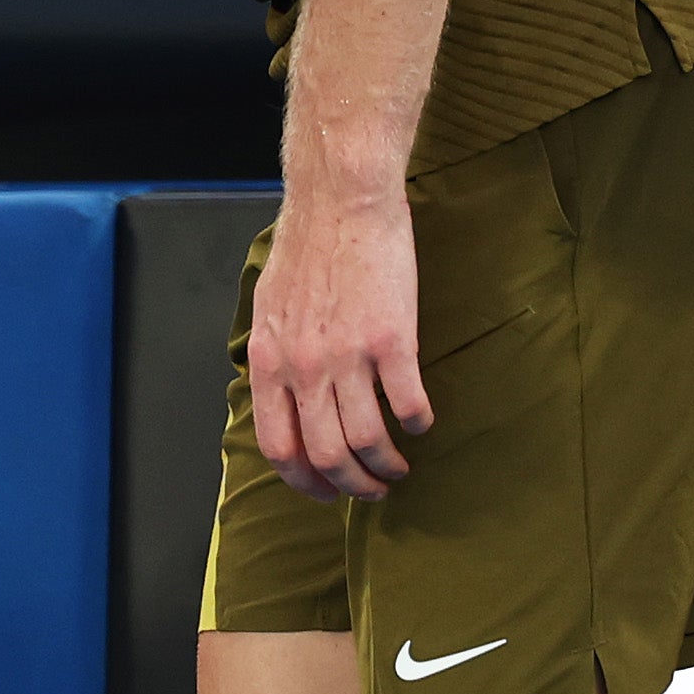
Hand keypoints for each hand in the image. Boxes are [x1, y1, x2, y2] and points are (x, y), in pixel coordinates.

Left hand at [246, 181, 429, 500]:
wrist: (342, 201)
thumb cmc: (308, 248)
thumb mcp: (270, 310)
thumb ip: (276, 359)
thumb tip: (284, 401)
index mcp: (270, 363)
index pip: (279, 446)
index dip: (304, 480)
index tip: (326, 491)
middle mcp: (304, 368)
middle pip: (326, 455)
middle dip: (351, 486)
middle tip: (372, 491)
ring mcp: (348, 356)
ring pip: (366, 439)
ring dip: (386, 465)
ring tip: (400, 468)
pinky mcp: (391, 339)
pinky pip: (407, 402)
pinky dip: (417, 423)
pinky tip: (422, 423)